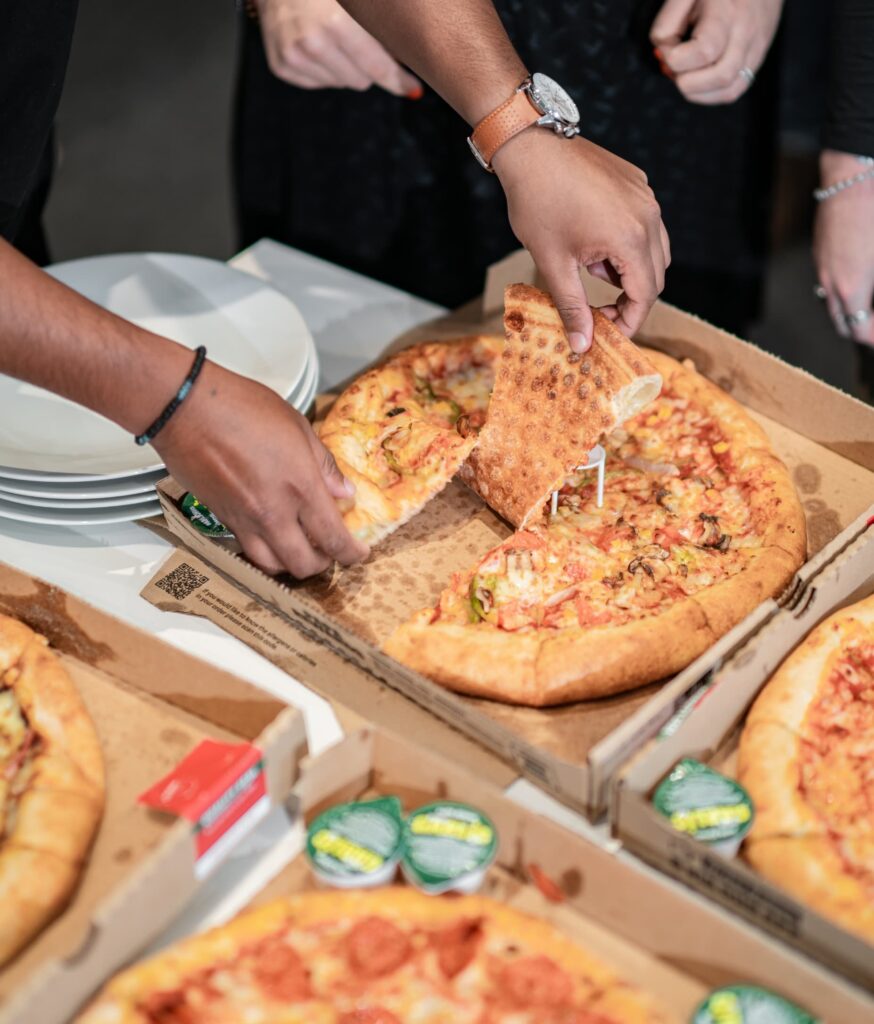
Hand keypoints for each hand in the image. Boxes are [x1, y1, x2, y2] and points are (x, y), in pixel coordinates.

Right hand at [153, 362, 368, 577]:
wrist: (185, 408)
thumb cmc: (240, 406)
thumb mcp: (297, 426)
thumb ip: (324, 464)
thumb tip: (343, 490)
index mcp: (300, 486)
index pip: (333, 538)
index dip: (351, 553)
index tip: (358, 552)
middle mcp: (273, 511)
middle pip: (303, 565)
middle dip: (323, 564)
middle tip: (330, 550)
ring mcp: (244, 519)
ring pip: (272, 566)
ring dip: (291, 562)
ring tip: (300, 546)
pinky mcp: (221, 518)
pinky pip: (247, 548)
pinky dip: (264, 550)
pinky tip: (271, 533)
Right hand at [257, 0, 420, 96]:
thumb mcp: (357, 1)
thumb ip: (378, 26)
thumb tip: (404, 59)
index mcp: (334, 23)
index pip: (376, 66)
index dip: (397, 79)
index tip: (413, 88)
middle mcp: (311, 43)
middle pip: (360, 81)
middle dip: (367, 67)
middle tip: (360, 44)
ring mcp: (293, 57)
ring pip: (340, 83)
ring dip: (344, 67)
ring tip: (333, 39)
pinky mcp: (281, 66)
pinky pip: (318, 83)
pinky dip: (324, 69)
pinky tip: (317, 46)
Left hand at [493, 130, 669, 351]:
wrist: (530, 147)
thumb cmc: (537, 203)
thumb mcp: (553, 263)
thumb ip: (572, 307)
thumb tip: (582, 345)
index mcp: (630, 239)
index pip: (645, 296)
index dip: (628, 322)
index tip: (606, 333)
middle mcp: (648, 216)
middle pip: (656, 276)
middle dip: (630, 301)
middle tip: (597, 311)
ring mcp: (646, 197)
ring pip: (654, 251)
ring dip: (629, 273)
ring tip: (590, 270)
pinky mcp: (638, 183)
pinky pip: (646, 225)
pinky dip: (627, 245)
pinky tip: (593, 244)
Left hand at [651, 0, 782, 104]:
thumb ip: (667, 26)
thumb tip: (663, 57)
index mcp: (727, 11)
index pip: (705, 51)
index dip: (676, 60)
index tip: (666, 49)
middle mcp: (746, 31)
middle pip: (721, 76)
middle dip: (687, 82)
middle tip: (675, 66)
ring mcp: (756, 46)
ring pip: (729, 90)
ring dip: (698, 92)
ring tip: (685, 74)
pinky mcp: (757, 57)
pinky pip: (734, 90)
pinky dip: (710, 94)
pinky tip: (698, 81)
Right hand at [814, 151, 873, 346]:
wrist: (852, 178)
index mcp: (852, 287)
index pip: (859, 330)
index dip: (871, 339)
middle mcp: (831, 283)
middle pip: (842, 323)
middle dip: (861, 330)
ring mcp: (822, 268)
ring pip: (833, 305)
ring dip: (851, 311)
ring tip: (870, 305)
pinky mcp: (820, 254)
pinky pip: (828, 285)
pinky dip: (843, 292)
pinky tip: (860, 279)